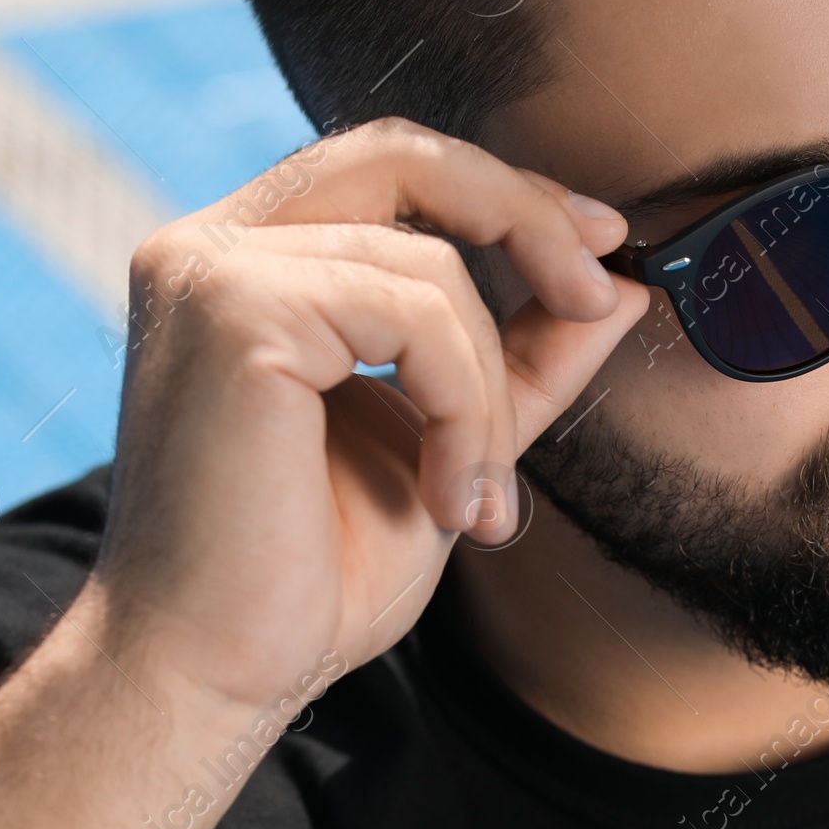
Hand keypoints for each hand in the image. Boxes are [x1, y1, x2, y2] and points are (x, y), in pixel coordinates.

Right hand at [96, 118, 647, 715]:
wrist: (215, 672)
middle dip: (525, 216)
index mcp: (244, 267)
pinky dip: (465, 410)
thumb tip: (619, 286)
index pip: (390, 171)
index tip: (600, 247)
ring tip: (480, 503)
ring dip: (492, 395)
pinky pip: (417, 315)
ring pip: (431, 266)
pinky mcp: (234, 310)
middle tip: (599, 297)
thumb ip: (521, 363)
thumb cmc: (307, 579)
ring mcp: (210, 269)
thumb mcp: (446, 447)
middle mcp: (209, 247)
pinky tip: (449, 501)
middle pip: (403, 156)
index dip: (503, 193)